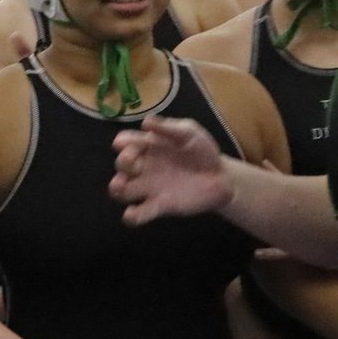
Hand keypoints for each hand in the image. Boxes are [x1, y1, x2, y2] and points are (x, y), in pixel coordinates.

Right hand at [109, 115, 232, 223]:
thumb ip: (168, 127)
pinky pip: (139, 214)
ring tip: (122, 187)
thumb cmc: (202, 151)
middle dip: (121, 163)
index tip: (124, 143)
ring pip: (122, 190)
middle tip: (130, 162)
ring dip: (117, 188)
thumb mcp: (189, 131)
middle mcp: (145, 166)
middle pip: (121, 165)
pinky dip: (131, 216)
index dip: (122, 142)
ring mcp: (150, 187)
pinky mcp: (159, 206)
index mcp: (149, 146)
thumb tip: (145, 122)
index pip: (126, 142)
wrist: (220, 177)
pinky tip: (132, 213)